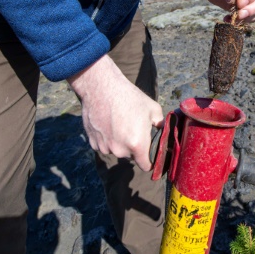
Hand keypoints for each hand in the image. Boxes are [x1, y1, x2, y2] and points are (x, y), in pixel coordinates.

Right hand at [67, 55, 163, 171]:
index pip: (146, 166)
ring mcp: (105, 147)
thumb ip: (160, 124)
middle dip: (133, 147)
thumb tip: (162, 131)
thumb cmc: (129, 97)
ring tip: (118, 123)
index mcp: (137, 145)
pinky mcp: (92, 142)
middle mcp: (120, 150)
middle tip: (132, 129)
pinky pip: (103, 145)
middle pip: (130, 156)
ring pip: (116, 150)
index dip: (149, 161)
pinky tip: (107, 123)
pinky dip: (106, 138)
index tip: (149, 155)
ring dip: (118, 142)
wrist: (102, 88)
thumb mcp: (153, 108)